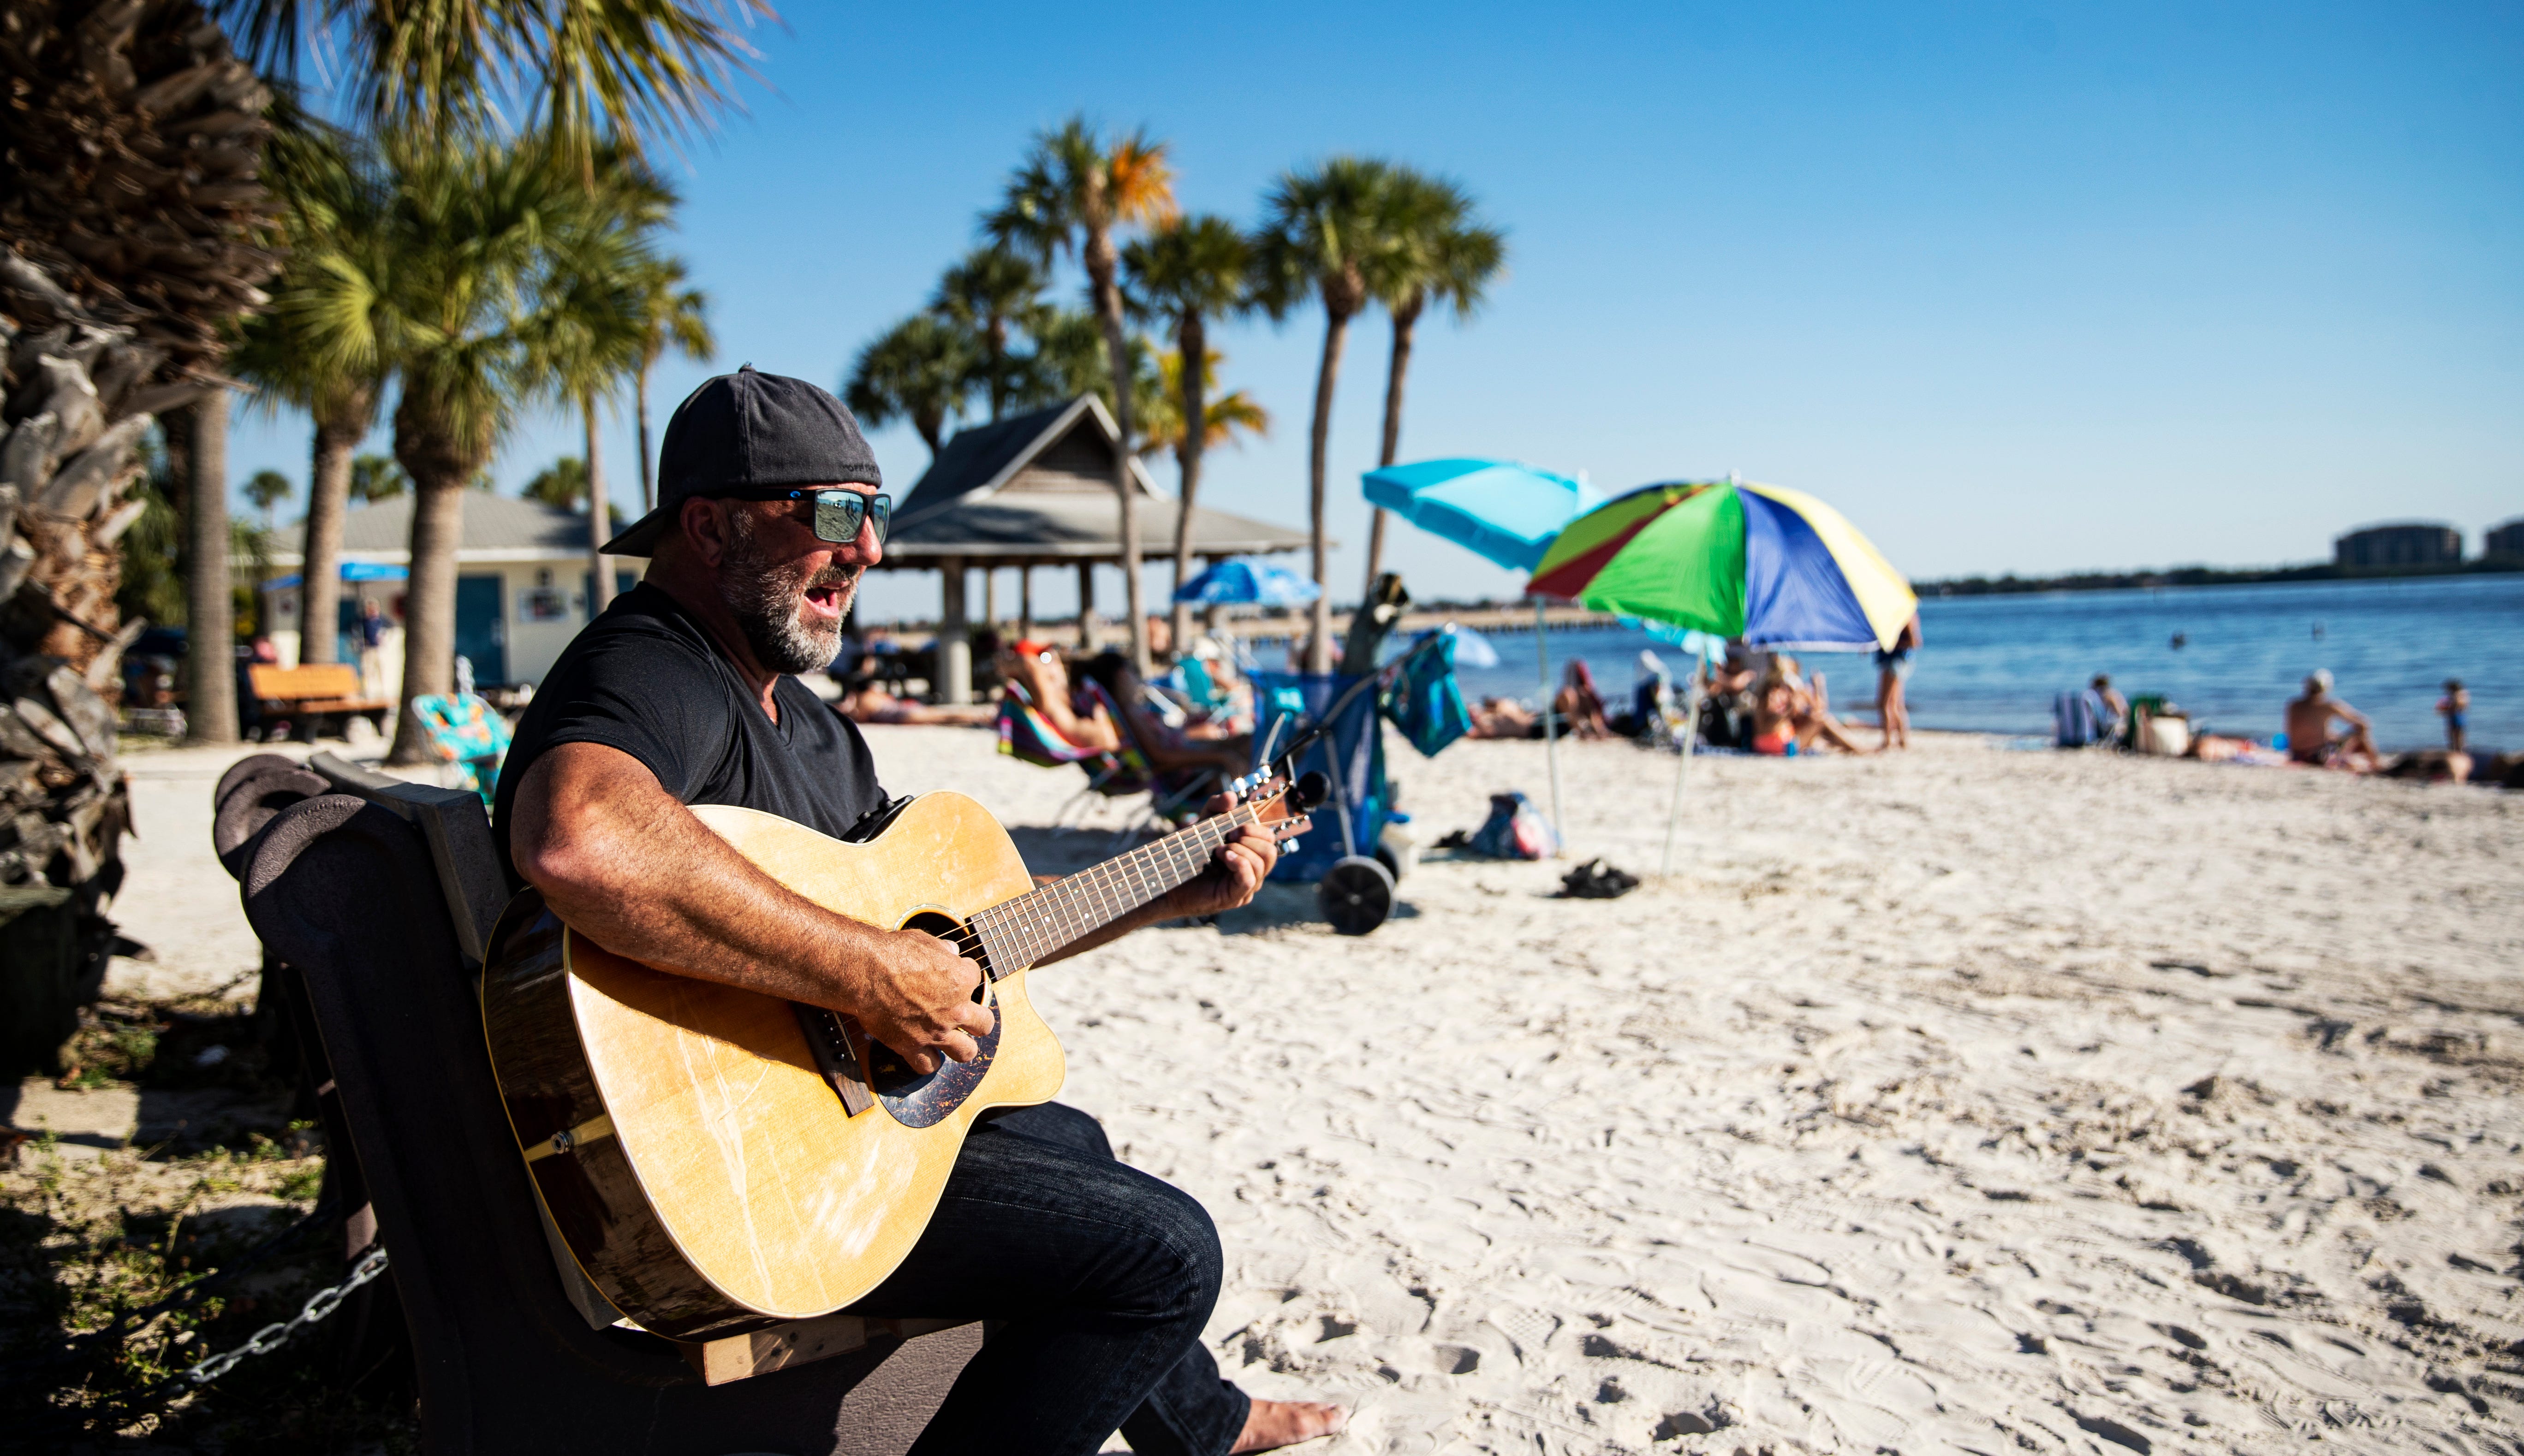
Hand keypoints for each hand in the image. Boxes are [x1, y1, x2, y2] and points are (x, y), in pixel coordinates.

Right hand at [833, 927, 995, 1074]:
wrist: (866, 972)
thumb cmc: (893, 952)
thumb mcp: (924, 941)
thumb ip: (942, 949)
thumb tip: (951, 951)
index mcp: (962, 979)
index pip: (976, 977)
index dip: (963, 973)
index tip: (950, 973)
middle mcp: (956, 1009)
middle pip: (984, 1024)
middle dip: (977, 1020)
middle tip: (966, 1016)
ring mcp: (936, 1031)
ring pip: (966, 1052)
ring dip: (961, 1046)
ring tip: (953, 1041)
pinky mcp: (912, 1045)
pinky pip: (928, 1065)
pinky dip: (928, 1061)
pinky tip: (924, 1052)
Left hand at [1152, 790, 1294, 920]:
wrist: (1170, 876)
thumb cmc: (1189, 852)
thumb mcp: (1203, 823)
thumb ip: (1216, 806)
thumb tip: (1232, 796)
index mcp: (1250, 854)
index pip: (1269, 840)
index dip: (1256, 829)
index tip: (1234, 828)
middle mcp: (1252, 871)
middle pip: (1271, 852)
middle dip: (1251, 838)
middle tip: (1229, 836)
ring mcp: (1246, 887)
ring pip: (1262, 864)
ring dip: (1241, 850)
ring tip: (1219, 850)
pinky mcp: (1235, 897)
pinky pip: (1250, 879)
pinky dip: (1239, 863)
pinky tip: (1224, 857)